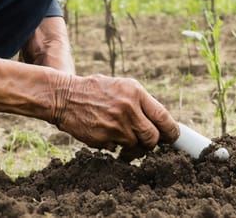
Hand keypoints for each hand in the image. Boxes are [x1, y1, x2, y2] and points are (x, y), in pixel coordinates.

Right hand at [50, 74, 179, 158]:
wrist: (64, 96)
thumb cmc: (94, 90)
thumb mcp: (121, 87)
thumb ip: (141, 103)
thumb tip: (161, 124)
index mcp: (135, 92)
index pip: (163, 117)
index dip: (171, 132)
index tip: (172, 138)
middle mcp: (128, 108)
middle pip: (152, 137)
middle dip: (151, 143)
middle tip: (145, 142)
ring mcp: (115, 125)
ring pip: (135, 146)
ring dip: (131, 147)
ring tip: (122, 137)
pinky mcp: (103, 138)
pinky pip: (117, 149)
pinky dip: (114, 146)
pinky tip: (105, 133)